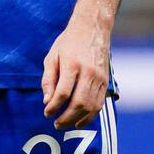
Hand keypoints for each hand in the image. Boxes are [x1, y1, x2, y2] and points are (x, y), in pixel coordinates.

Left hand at [41, 11, 111, 129]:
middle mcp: (88, 71)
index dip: (54, 107)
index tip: (47, 113)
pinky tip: (80, 120)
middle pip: (78, 102)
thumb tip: (47, 101)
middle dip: (66, 117)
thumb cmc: (68, 42)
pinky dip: (90, 115)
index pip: (63, 92)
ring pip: (90, 106)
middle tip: (56, 124)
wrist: (92, 28)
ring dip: (78, 119)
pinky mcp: (106, 81)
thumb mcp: (52, 56)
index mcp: (72, 64)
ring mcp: (99, 77)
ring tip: (66, 124)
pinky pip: (99, 103)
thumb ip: (48, 79)